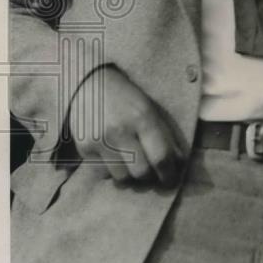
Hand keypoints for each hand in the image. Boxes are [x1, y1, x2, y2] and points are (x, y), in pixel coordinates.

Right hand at [68, 65, 185, 186]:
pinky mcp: (83, 147)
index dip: (169, 174)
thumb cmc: (127, 97)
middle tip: (152, 174)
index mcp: (143, 118)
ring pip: (122, 177)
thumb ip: (166, 135)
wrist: (90, 82)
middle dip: (150, 177)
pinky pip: (103, 173)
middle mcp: (120, 131)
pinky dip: (112, 171)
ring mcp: (99, 141)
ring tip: (133, 166)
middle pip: (141, 172)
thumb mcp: (151, 109)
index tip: (171, 180)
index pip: (161, 158)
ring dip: (131, 176)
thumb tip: (179, 163)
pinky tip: (116, 160)